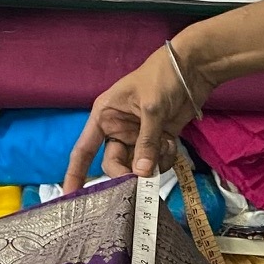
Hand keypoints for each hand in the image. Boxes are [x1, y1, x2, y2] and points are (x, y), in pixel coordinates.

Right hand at [62, 46, 204, 192]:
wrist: (192, 68)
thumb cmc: (162, 77)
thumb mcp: (151, 108)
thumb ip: (146, 141)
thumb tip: (142, 173)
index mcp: (104, 116)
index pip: (83, 149)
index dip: (75, 173)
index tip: (71, 195)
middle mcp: (117, 129)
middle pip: (113, 164)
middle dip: (127, 172)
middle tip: (142, 178)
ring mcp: (137, 137)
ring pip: (137, 166)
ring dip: (152, 164)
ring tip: (166, 147)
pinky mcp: (157, 141)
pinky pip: (155, 162)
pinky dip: (164, 160)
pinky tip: (172, 144)